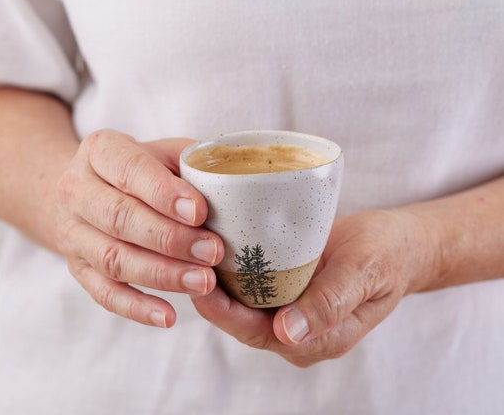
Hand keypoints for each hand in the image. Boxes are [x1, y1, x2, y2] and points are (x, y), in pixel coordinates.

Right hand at [55, 129, 223, 327]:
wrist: (87, 189)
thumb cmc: (139, 169)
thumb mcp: (161, 152)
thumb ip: (190, 163)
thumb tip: (235, 184)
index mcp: (100, 150)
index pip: (129, 170)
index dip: (164, 193)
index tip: (200, 212)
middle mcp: (76, 190)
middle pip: (119, 218)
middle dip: (170, 239)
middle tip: (213, 252)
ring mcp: (72, 233)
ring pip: (113, 259)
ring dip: (161, 274)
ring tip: (203, 283)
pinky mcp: (77, 268)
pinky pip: (104, 294)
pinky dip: (136, 308)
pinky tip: (168, 317)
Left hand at [192, 209, 435, 366]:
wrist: (397, 244)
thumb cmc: (385, 257)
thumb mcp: (363, 274)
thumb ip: (330, 304)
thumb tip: (287, 333)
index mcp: (318, 338)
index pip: (259, 334)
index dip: (225, 315)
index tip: (201, 286)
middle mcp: (298, 329)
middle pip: (243, 320)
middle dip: (212, 297)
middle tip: (186, 262)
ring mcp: (291, 309)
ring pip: (244, 303)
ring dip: (218, 282)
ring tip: (191, 252)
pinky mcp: (287, 288)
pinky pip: (254, 284)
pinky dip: (234, 269)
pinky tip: (216, 247)